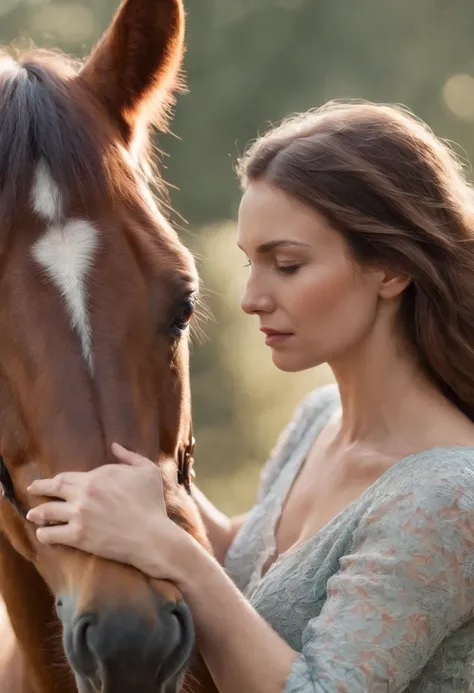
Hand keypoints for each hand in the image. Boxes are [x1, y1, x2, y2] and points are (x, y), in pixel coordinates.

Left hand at [26, 443, 190, 581]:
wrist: (151, 535)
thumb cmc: (152, 502)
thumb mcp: (147, 470)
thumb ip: (129, 456)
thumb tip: (114, 445)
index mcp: (97, 476)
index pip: (67, 476)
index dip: (55, 479)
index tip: (50, 482)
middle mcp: (84, 494)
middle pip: (53, 489)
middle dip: (39, 488)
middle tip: (31, 489)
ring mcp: (79, 515)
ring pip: (48, 512)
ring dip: (37, 512)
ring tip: (31, 514)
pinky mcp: (79, 536)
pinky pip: (52, 534)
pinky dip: (44, 534)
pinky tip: (41, 533)